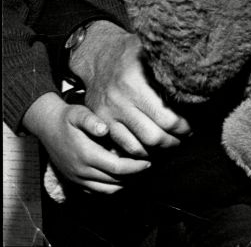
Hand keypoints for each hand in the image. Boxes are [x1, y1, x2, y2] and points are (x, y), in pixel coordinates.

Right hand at [23, 93, 150, 193]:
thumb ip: (91, 121)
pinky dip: (111, 187)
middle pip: (115, 180)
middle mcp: (81, 170)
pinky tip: (122, 177)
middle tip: (149, 167)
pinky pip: (96, 191)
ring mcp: (76, 178)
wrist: (47, 127)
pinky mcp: (74, 181)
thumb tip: (105, 129)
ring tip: (138, 173)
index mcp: (86, 155)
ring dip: (124, 184)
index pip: (117, 167)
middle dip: (134, 176)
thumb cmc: (67, 118)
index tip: (148, 162)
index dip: (135, 167)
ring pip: (106, 189)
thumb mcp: (78, 113)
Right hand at [70, 21, 190, 157]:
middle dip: (175, 139)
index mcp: (137, 82)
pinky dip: (141, 151)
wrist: (99, 56)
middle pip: (155, 135)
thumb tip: (200, 77)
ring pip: (140, 145)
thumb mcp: (152, 51)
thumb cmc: (134, 52)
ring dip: (160, 148)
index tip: (194, 124)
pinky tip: (153, 146)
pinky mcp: (101, 122)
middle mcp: (121, 100)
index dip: (184, 126)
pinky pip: (123, 145)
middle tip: (187, 135)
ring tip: (173, 142)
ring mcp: (109, 113)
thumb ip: (171, 65)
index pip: (168, 117)